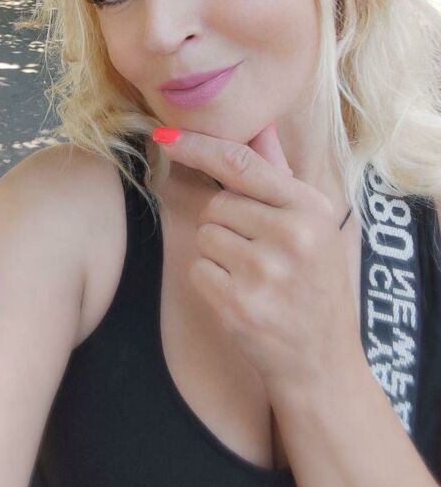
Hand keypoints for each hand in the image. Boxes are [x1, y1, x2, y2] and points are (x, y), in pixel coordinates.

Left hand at [154, 123, 362, 403]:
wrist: (322, 361)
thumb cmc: (315, 285)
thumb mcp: (315, 227)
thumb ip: (280, 177)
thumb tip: (259, 125)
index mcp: (310, 208)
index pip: (240, 165)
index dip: (198, 146)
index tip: (164, 134)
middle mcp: (290, 235)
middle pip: (216, 205)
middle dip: (224, 223)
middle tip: (256, 251)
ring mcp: (264, 272)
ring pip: (204, 235)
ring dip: (217, 253)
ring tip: (254, 276)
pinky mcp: (238, 303)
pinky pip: (197, 269)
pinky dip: (210, 280)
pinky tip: (241, 295)